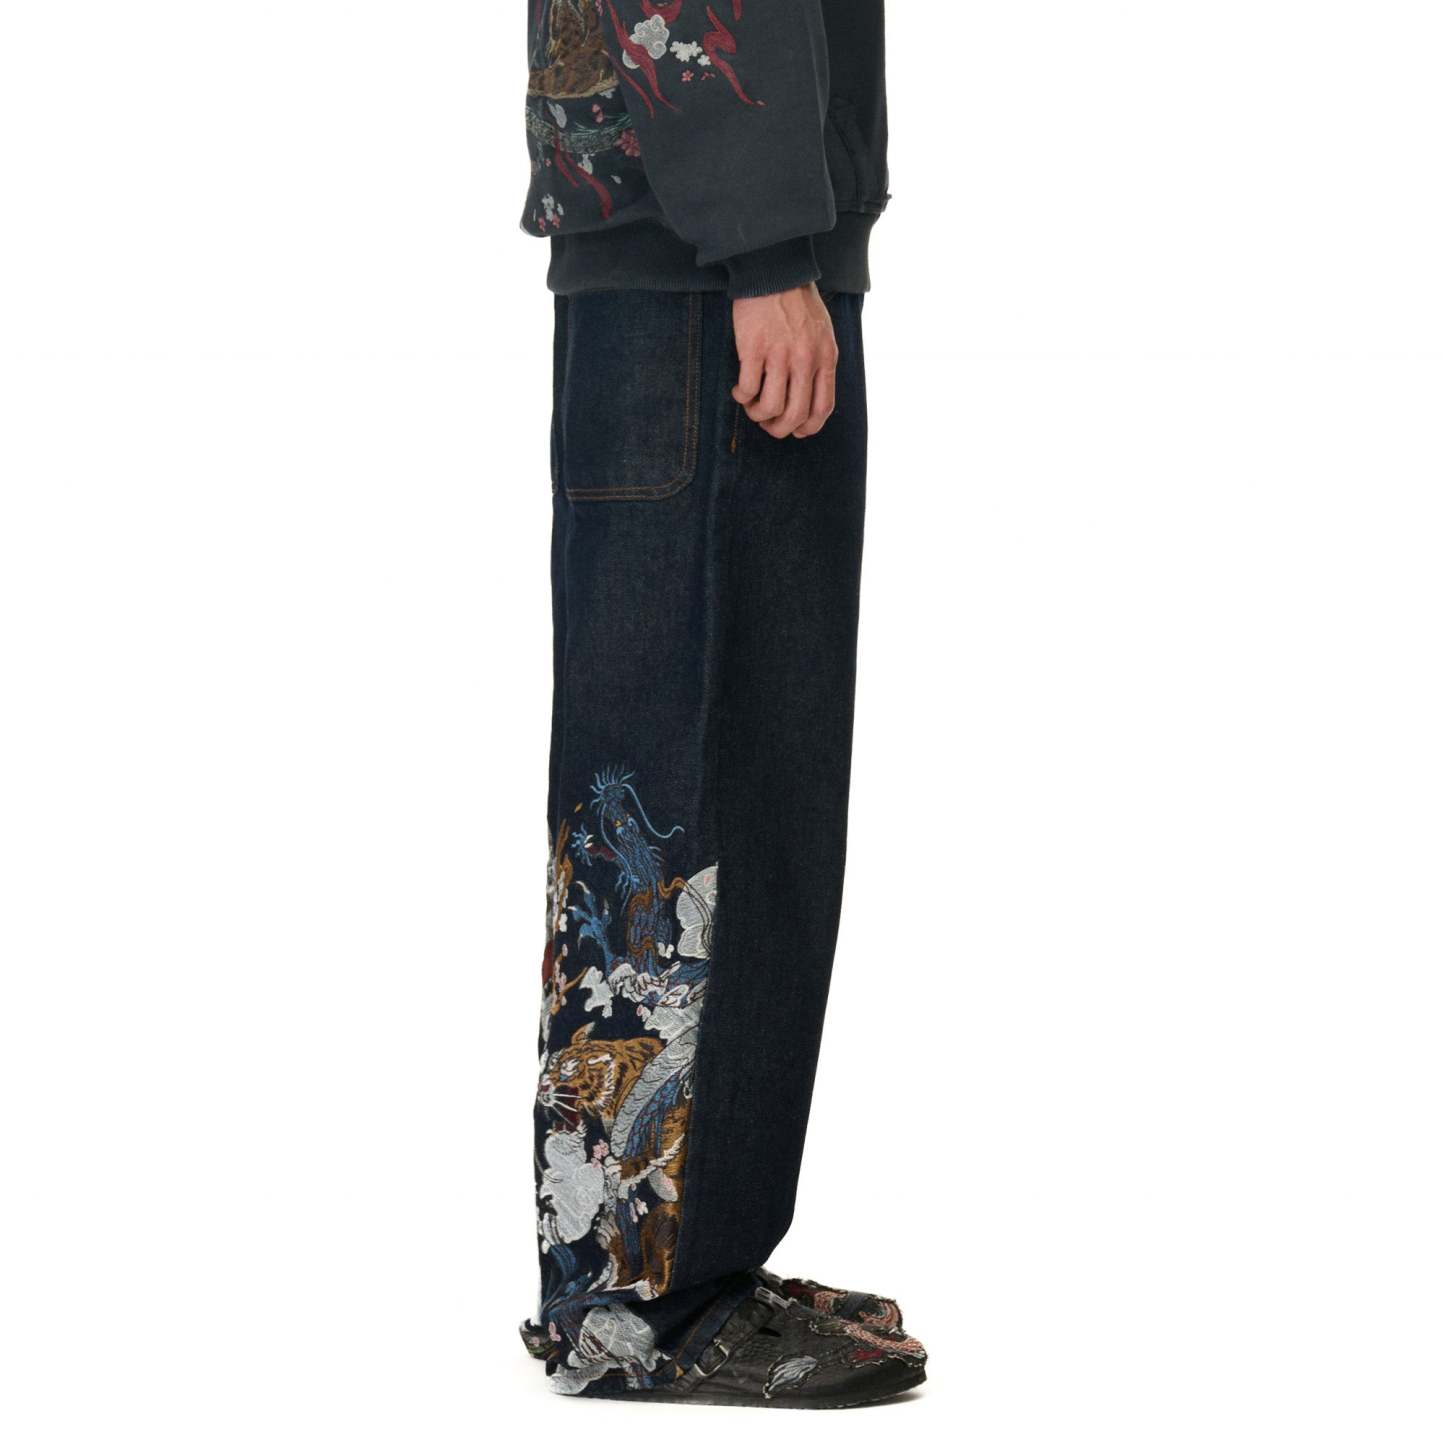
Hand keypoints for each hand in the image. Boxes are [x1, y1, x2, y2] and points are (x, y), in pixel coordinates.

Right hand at [731, 284, 838, 439]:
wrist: (775, 272)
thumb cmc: (797, 301)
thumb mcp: (822, 332)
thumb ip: (819, 362)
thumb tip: (810, 394)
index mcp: (825, 358)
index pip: (823, 408)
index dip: (808, 428)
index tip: (796, 431)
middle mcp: (805, 360)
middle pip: (795, 415)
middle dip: (780, 428)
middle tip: (768, 424)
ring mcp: (780, 356)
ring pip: (770, 407)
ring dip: (758, 415)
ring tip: (751, 406)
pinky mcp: (754, 349)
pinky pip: (747, 389)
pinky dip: (741, 397)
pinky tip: (739, 391)